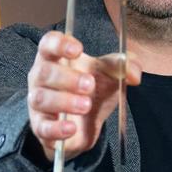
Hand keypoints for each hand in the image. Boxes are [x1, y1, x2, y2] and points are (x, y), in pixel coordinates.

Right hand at [27, 30, 140, 157]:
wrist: (85, 124)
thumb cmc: (91, 89)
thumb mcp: (109, 74)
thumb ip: (122, 67)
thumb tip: (134, 74)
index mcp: (55, 58)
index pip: (48, 43)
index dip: (59, 44)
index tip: (78, 50)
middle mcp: (41, 78)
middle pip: (44, 72)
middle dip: (67, 78)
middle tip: (89, 85)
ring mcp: (37, 103)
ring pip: (41, 98)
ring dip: (64, 101)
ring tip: (86, 105)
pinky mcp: (41, 127)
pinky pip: (42, 127)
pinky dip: (57, 128)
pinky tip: (71, 127)